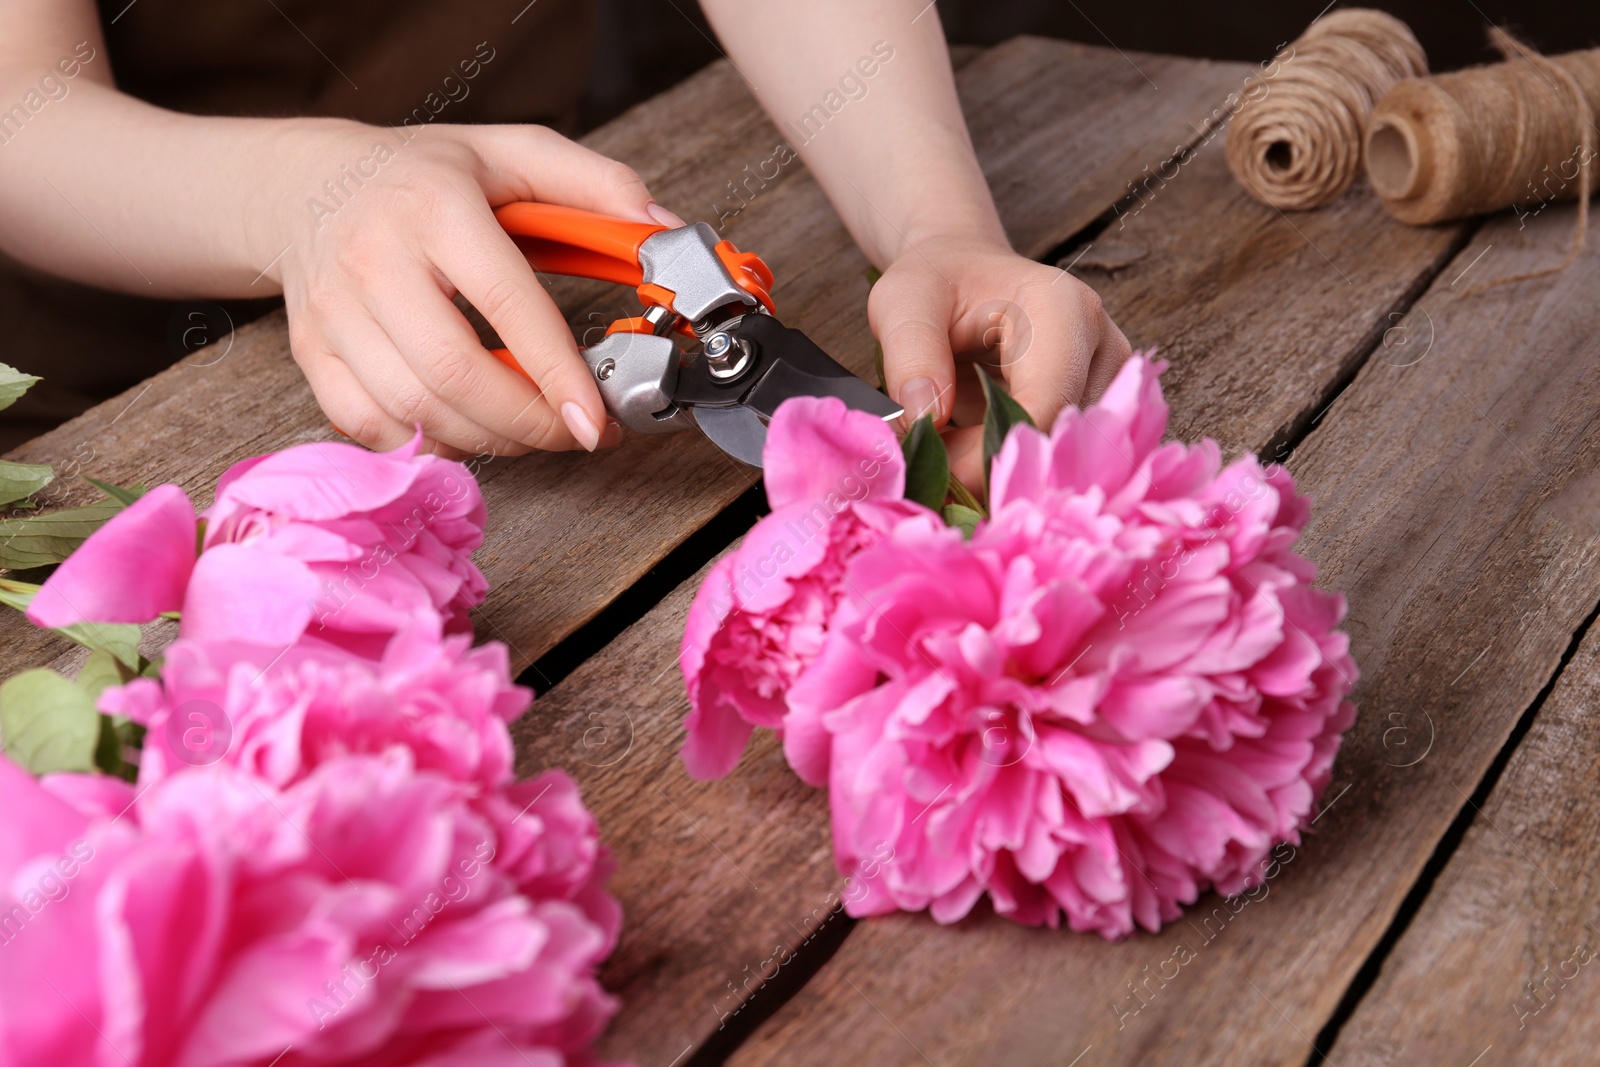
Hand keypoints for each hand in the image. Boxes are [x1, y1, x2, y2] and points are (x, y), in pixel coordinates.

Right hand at [266, 120, 682, 457]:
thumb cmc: (422, 175)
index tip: (596, 418)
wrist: (307, 185)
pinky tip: (467, 427)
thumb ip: (596, 182)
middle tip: (575, 431)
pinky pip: (370, 426)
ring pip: (414, 410)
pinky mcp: (310, 352)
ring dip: (488, 440)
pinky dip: (429, 443)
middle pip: (454, 374)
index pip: (505, 303)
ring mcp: (334, 312)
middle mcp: (374, 259)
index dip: (556, 373)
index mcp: (435, 206)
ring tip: (532, 429)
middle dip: (528, 422)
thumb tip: (662, 229)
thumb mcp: (512, 152)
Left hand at [869, 235, 1132, 486]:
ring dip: (1003, 473)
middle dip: (996, 468)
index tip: (942, 476)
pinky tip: (974, 456)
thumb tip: (926, 420)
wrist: (966, 276)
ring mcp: (1109, 383)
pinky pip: (1061, 460)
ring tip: (952, 455)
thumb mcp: (904, 301)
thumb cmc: (938, 283)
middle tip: (938, 475)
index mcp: (1064, 310)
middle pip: (1061, 440)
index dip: (993, 453)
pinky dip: (1014, 470)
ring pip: (1064, 459)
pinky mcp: (1099, 410)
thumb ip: (911, 357)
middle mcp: (1103, 347)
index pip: (1046, 406)